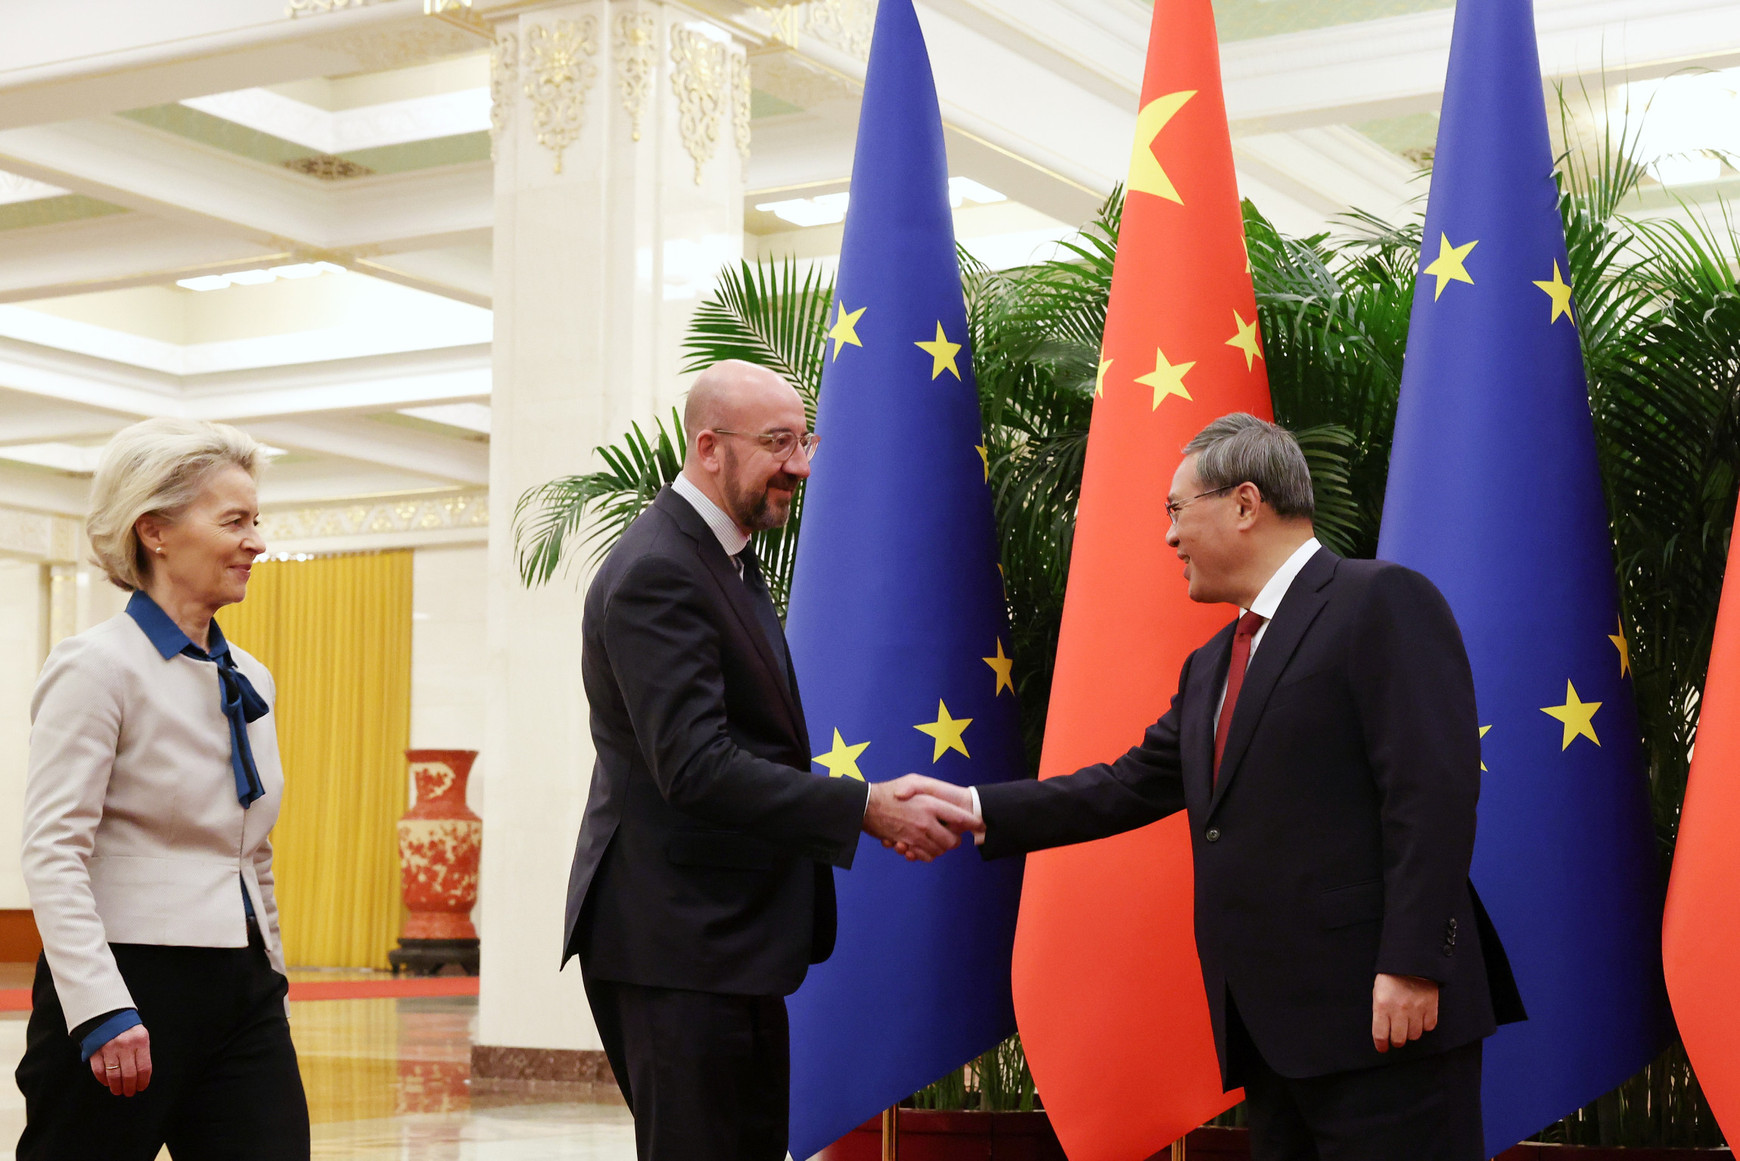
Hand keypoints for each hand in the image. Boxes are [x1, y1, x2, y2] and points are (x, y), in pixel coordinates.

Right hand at [90, 1023, 151, 1096]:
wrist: (107, 1014)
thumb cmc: (126, 1027)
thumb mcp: (140, 1035)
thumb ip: (141, 1052)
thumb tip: (141, 1075)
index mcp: (140, 1040)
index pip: (144, 1067)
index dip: (143, 1081)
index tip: (141, 1087)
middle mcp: (125, 1045)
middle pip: (129, 1074)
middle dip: (130, 1087)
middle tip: (129, 1092)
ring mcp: (109, 1048)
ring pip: (114, 1075)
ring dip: (116, 1087)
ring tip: (118, 1091)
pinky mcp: (95, 1051)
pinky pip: (99, 1071)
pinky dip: (103, 1080)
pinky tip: (107, 1083)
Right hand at [863, 779, 978, 861]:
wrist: (865, 805)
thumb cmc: (890, 791)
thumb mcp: (914, 781)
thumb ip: (933, 789)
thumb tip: (949, 805)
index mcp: (931, 804)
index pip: (961, 818)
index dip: (973, 823)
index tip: (980, 825)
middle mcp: (926, 822)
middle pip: (953, 841)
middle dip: (954, 840)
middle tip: (952, 834)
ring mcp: (916, 836)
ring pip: (939, 851)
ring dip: (940, 847)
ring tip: (935, 839)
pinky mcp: (906, 844)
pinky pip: (924, 856)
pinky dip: (925, 854)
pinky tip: (921, 845)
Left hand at [1372, 973, 1437, 1052]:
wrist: (1411, 961)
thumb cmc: (1391, 976)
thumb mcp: (1378, 992)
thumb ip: (1380, 1011)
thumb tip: (1383, 1030)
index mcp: (1382, 1006)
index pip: (1380, 1034)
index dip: (1381, 1045)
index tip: (1382, 1048)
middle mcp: (1399, 1010)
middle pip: (1399, 1039)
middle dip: (1396, 1041)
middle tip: (1396, 1037)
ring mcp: (1416, 1009)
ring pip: (1415, 1035)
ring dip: (1410, 1033)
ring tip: (1408, 1025)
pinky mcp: (1431, 1007)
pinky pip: (1429, 1027)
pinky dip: (1424, 1025)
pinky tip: (1420, 1019)